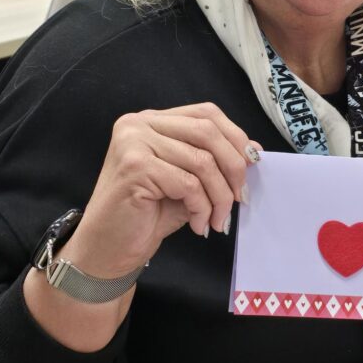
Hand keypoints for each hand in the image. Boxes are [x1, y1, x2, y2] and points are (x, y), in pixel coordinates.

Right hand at [61, 103, 262, 277]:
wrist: (108, 249)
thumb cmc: (148, 216)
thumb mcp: (188, 182)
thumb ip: (213, 161)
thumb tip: (254, 150)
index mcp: (152, 120)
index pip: (206, 113)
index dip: (235, 137)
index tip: (253, 164)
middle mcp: (139, 124)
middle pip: (207, 131)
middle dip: (234, 167)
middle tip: (240, 198)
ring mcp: (133, 142)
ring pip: (202, 161)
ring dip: (219, 196)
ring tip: (218, 220)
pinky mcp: (134, 167)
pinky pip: (188, 183)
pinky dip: (202, 208)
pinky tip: (199, 225)